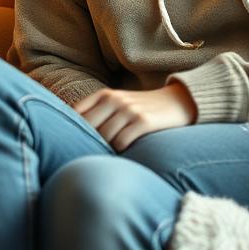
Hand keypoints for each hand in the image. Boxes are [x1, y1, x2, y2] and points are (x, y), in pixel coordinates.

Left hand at [73, 82, 196, 152]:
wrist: (178, 101)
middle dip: (87, 143)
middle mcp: (115, 100)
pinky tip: (125, 151)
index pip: (76, 114)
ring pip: (104, 137)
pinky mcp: (143, 121)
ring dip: (105, 149)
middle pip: (88, 128)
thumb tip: (70, 135)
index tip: (73, 143)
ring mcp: (129, 110)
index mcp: (104, 95)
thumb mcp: (118, 103)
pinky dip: (120, 150)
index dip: (71, 130)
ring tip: (110, 154)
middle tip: (91, 154)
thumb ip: (96, 114)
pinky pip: (121, 142)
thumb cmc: (142, 108)